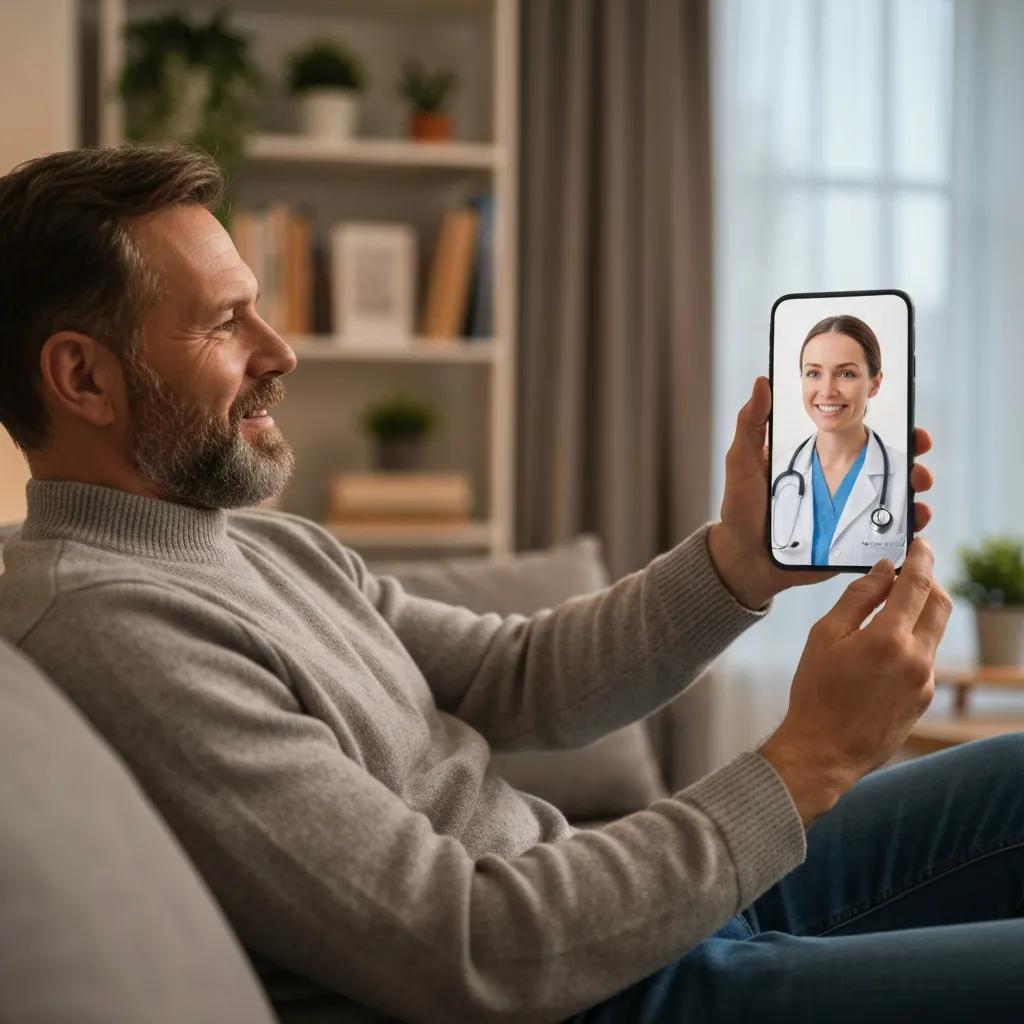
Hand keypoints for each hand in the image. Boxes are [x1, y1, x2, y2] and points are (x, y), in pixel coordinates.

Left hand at [708, 376, 935, 608]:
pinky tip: (915, 520)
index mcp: (821, 460)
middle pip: (888, 467)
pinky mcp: (851, 541)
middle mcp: (840, 483)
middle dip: (913, 459)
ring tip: (918, 486)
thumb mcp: (743, 462)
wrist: (743, 558)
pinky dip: (908, 526)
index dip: (892, 432)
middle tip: (920, 455)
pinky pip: (887, 533)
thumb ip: (751, 424)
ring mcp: (848, 513)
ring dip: (915, 488)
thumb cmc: (741, 508)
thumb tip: (762, 382)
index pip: (863, 439)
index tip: (911, 425)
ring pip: (895, 498)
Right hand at [758, 538, 952, 826]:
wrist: (824, 750)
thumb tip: (883, 570)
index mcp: (889, 638)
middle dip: (929, 580)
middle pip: (940, 603)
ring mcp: (925, 680)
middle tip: (910, 569)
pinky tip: (885, 647)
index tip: (920, 543)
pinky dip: (913, 640)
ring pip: (935, 631)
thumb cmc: (816, 692)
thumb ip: (857, 597)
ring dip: (920, 611)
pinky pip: (926, 657)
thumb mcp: (824, 636)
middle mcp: (917, 658)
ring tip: (892, 607)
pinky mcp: (924, 698)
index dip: (921, 558)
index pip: (917, 584)